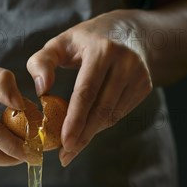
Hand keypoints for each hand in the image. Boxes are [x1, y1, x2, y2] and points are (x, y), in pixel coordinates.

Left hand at [27, 13, 152, 166]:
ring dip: (91, 134)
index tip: (64, 142)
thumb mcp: (61, 42)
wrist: (131, 31)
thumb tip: (41, 90)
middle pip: (101, 109)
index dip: (75, 119)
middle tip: (65, 155)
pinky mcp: (145, 86)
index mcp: (101, 50)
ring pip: (112, 115)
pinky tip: (88, 129)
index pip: (86, 92)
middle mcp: (125, 63)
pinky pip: (120, 113)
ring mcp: (139, 75)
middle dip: (82, 136)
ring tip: (72, 147)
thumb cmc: (87, 40)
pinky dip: (102, 124)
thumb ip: (42, 62)